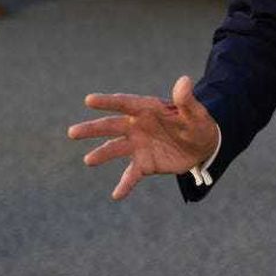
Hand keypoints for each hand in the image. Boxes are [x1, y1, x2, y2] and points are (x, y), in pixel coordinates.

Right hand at [67, 76, 218, 200]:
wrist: (203, 145)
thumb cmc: (198, 123)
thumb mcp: (196, 113)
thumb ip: (186, 100)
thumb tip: (185, 80)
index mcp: (147, 109)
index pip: (125, 103)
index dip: (107, 102)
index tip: (89, 100)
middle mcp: (137, 126)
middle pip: (112, 126)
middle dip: (92, 129)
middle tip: (72, 132)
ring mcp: (138, 145)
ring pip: (115, 149)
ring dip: (101, 154)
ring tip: (88, 160)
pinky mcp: (144, 163)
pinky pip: (131, 175)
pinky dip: (124, 185)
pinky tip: (116, 195)